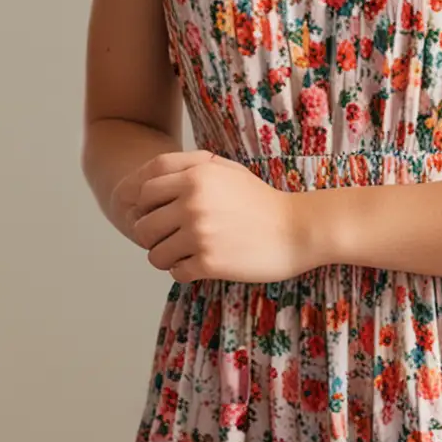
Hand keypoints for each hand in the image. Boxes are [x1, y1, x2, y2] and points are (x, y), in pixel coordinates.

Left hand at [127, 150, 314, 282]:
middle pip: (143, 225)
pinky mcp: (209, 262)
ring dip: (166, 257)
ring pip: (155, 254)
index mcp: (195, 176)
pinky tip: (201, 266)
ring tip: (185, 255)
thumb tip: (155, 179)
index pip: (143, 191)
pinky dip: (184, 272)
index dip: (146, 206)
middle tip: (172, 240)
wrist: (299, 229)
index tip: (159, 216)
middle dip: (153, 235)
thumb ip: (191, 168)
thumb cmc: (261, 200)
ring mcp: (199, 234)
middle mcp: (192, 203)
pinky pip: (176, 273)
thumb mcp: (227, 170)